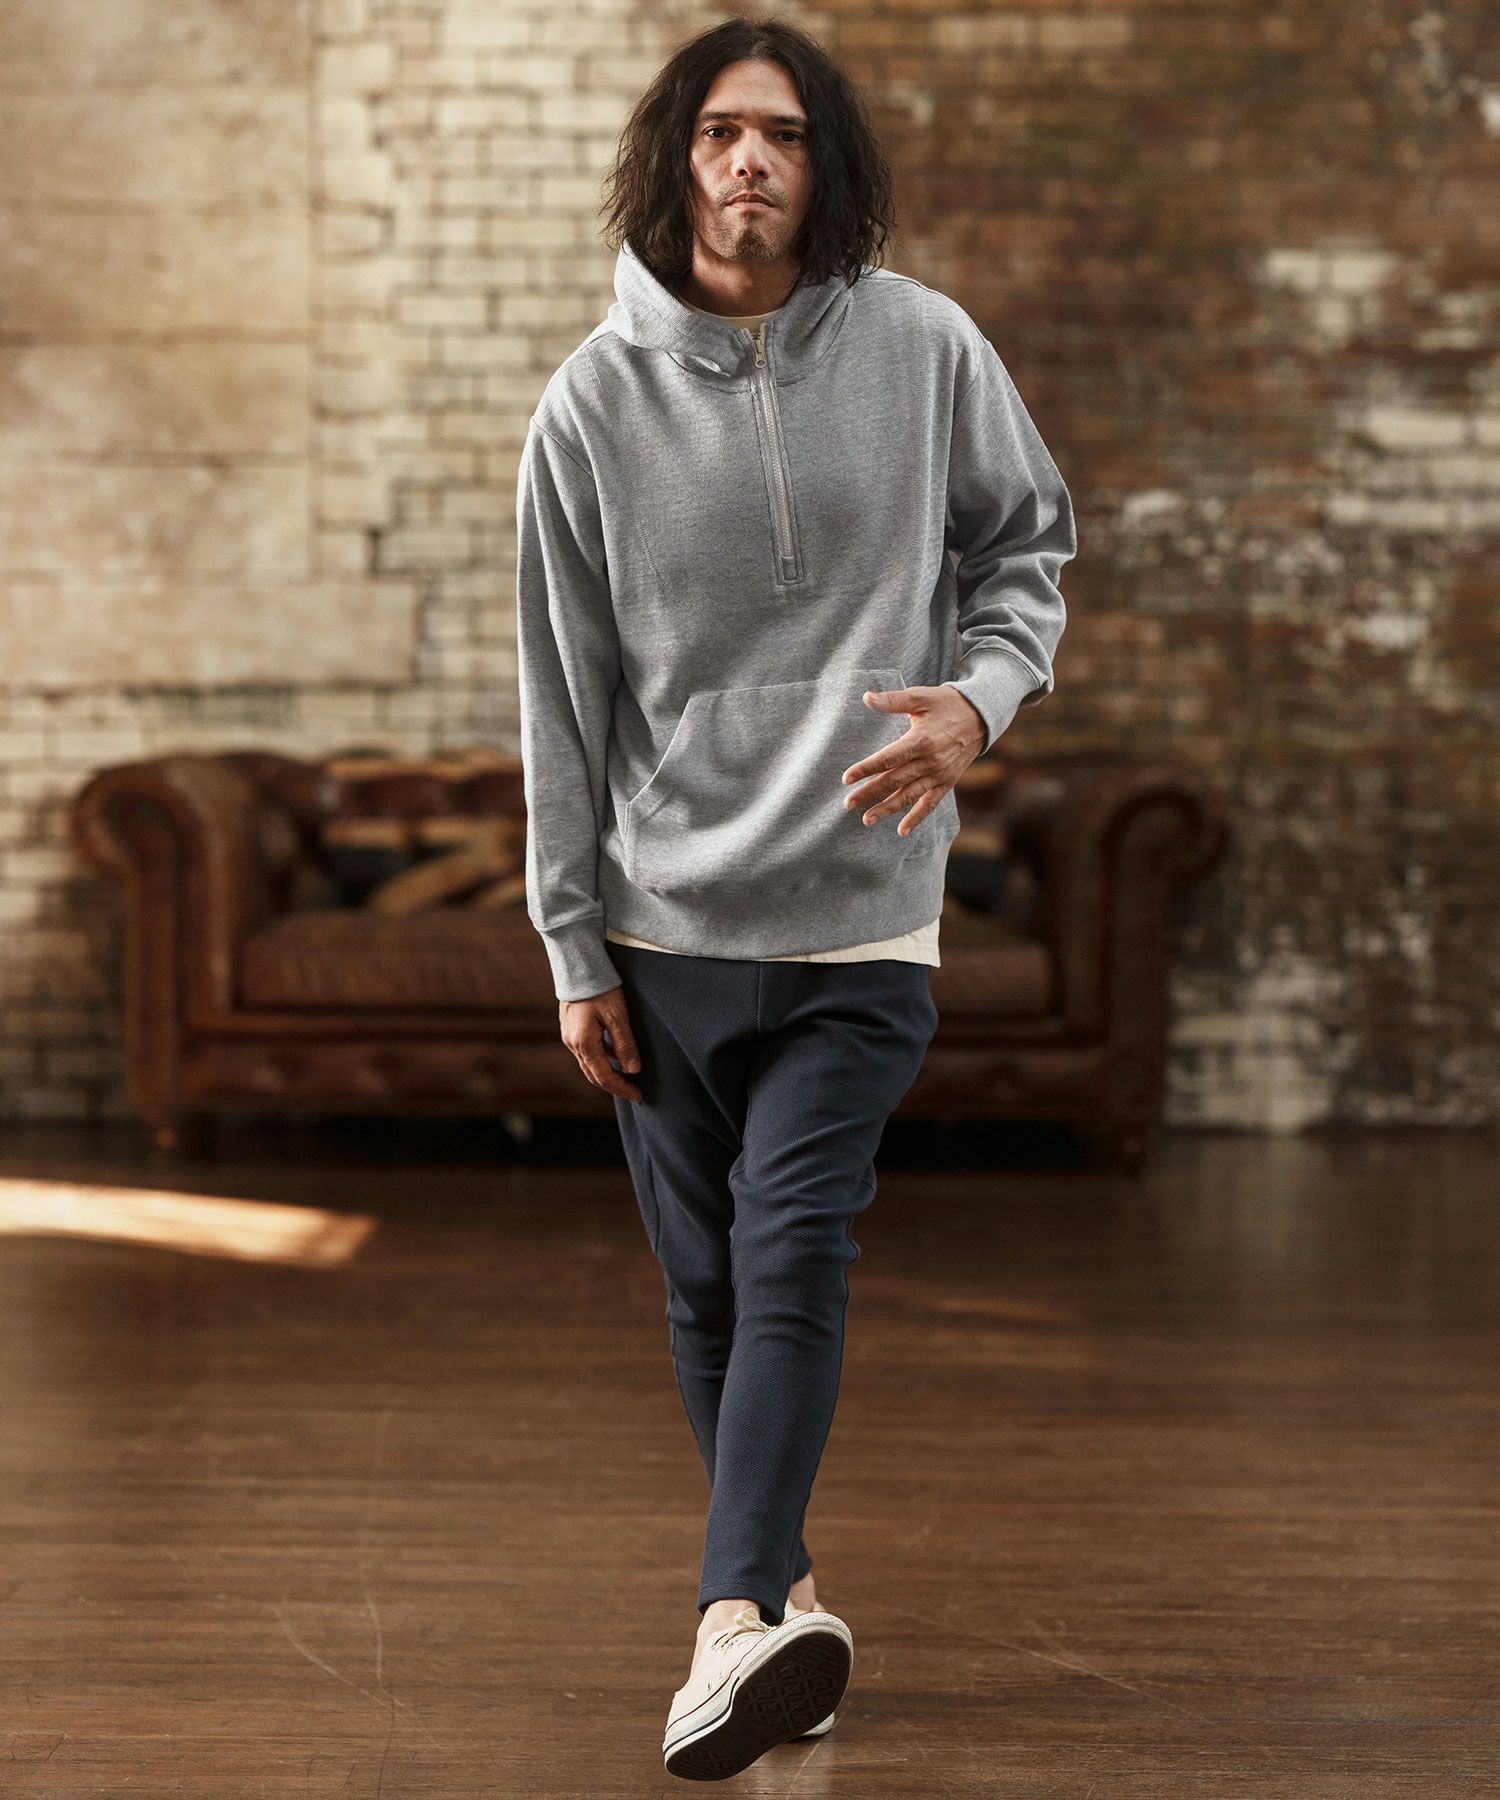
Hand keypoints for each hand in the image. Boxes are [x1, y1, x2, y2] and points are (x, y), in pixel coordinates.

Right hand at [560, 987, 642, 1101]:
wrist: (578, 966)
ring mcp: (569, 1036)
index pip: (604, 1076)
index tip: (638, 1096)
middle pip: (594, 1075)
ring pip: (589, 1065)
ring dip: (607, 1074)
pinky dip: (601, 1059)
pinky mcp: (571, 1028)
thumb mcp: (618, 1016)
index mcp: (584, 1043)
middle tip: (634, 1092)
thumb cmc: (600, 988)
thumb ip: (625, 1044)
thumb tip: (633, 1070)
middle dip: (614, 1085)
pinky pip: (587, 1052)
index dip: (622, 1089)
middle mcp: (573, 1044)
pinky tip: (615, 1056)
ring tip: (626, 1078)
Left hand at [841, 683, 986, 833]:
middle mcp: (930, 761)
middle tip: (848, 803)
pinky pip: (930, 804)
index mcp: (920, 740)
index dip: (865, 769)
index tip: (846, 778)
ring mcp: (940, 774)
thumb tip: (866, 697)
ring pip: (909, 796)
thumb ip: (893, 700)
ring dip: (887, 808)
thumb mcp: (921, 696)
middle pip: (894, 780)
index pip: (887, 759)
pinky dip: (917, 818)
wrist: (982, 715)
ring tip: (867, 819)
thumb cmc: (947, 704)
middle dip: (869, 793)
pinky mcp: (948, 782)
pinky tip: (901, 831)